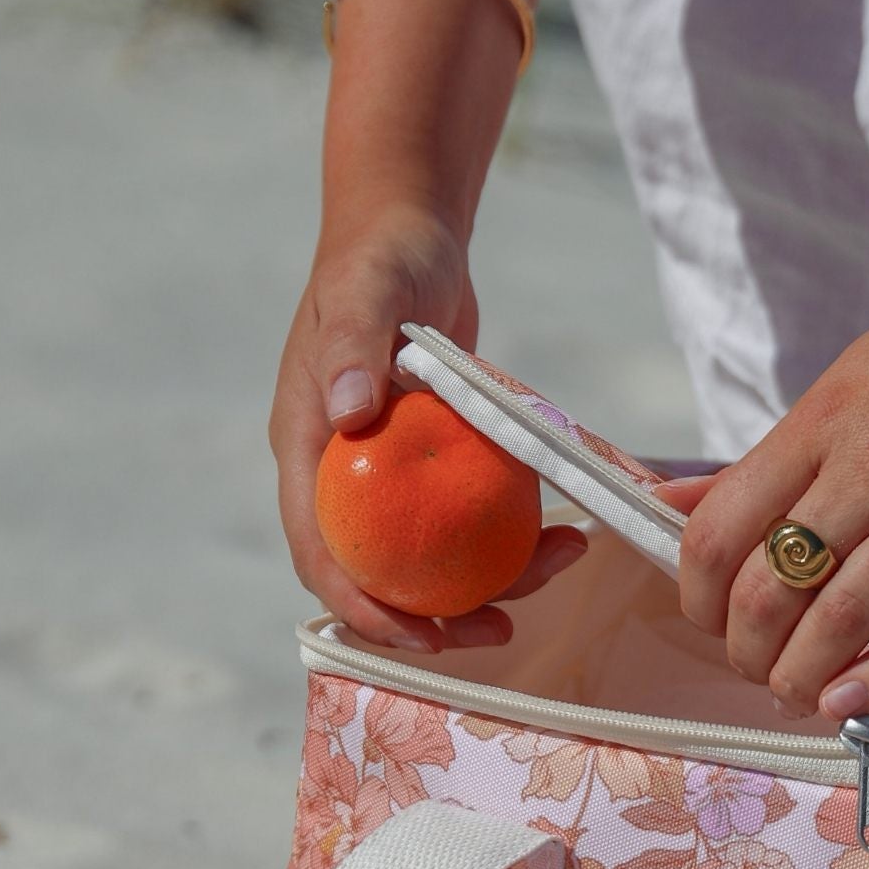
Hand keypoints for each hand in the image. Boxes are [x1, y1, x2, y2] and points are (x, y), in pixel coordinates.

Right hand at [269, 198, 583, 650]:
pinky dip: (507, 535)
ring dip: (486, 581)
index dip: (362, 609)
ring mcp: (385, 471)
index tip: (419, 635)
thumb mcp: (367, 296)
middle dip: (431, 622)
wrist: (409, 233)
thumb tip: (347, 412)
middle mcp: (340, 473)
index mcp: (308, 451)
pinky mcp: (428, 462)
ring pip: (430, 555)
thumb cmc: (380, 258)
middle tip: (499, 634)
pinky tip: (559, 532)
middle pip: (377, 574)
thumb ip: (353, 349)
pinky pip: (464, 518)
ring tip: (557, 566)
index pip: (321, 555)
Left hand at [656, 247, 868, 719]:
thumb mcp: (857, 376)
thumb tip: (673, 504)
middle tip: (755, 664)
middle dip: (745, 650)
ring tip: (798, 691)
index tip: (707, 615)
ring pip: (842, 622)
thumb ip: (775, 455)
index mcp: (827, 419)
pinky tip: (854, 700)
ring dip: (803, 676)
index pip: (721, 530)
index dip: (697, 594)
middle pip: (770, 591)